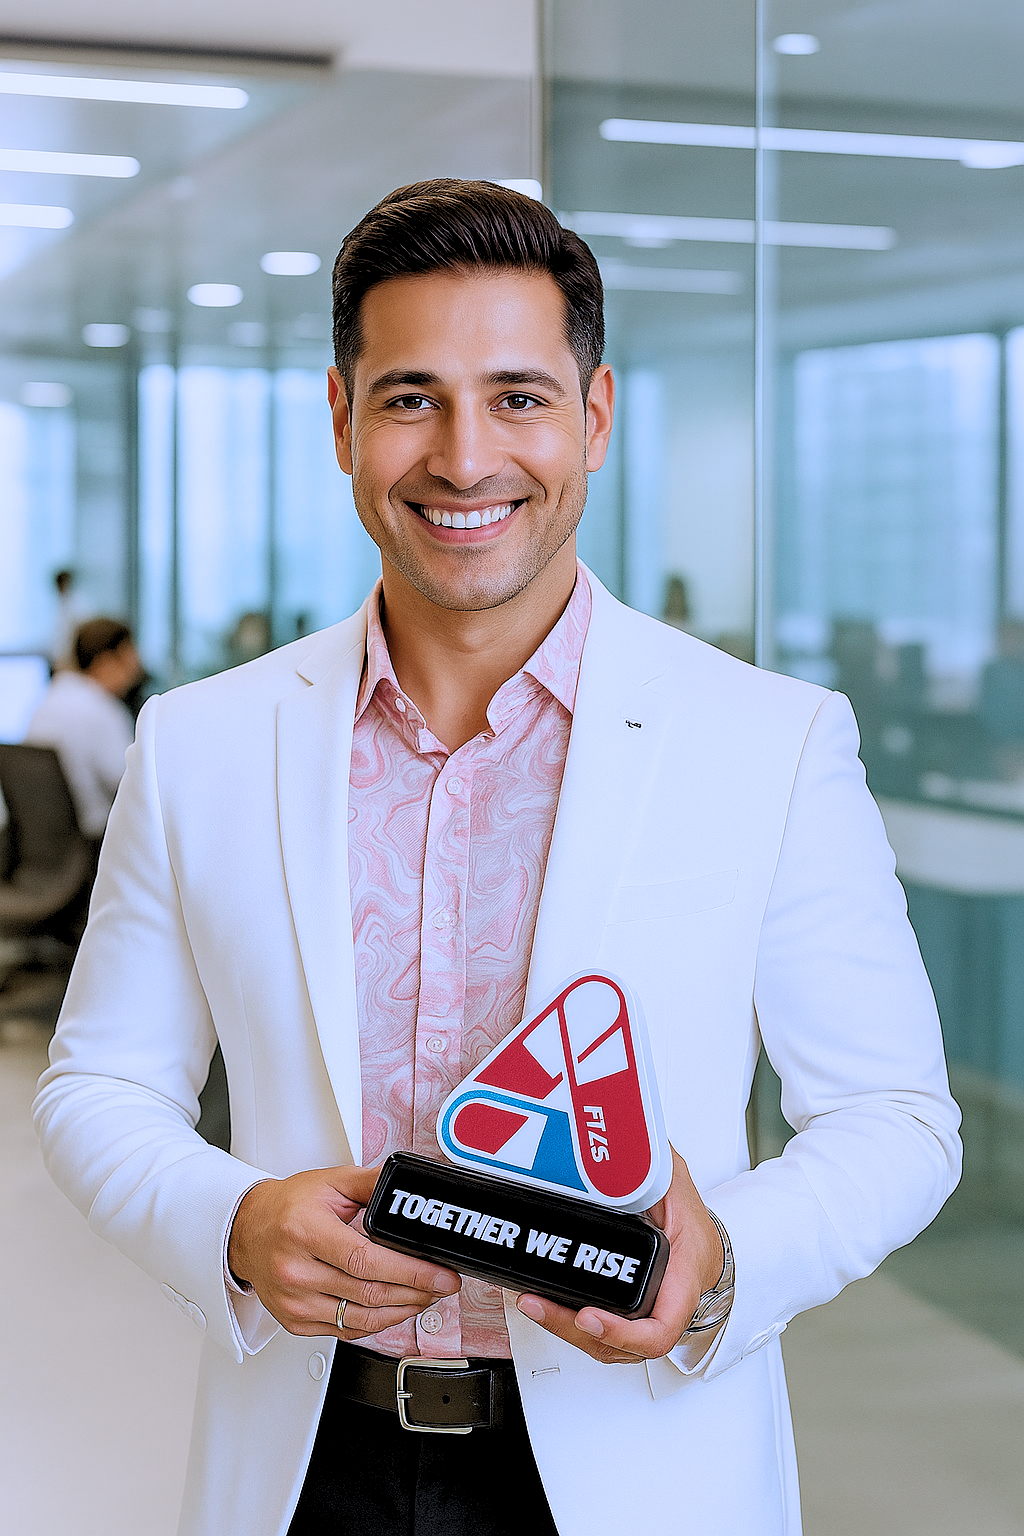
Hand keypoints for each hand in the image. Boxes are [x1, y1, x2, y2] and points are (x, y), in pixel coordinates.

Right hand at [227, 1165, 460, 1338]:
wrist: (246, 1231)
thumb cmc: (287, 1206)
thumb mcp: (330, 1182)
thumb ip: (372, 1183)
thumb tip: (408, 1187)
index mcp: (305, 1232)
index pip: (366, 1260)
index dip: (410, 1272)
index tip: (441, 1275)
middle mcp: (296, 1271)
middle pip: (369, 1293)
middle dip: (417, 1292)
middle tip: (442, 1284)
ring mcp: (294, 1302)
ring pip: (361, 1320)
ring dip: (402, 1311)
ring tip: (425, 1296)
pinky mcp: (295, 1322)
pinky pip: (345, 1331)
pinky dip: (376, 1323)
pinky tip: (394, 1308)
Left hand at [515, 1147, 722, 1363]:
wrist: (702, 1244)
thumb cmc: (692, 1219)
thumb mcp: (674, 1181)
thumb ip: (648, 1166)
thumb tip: (614, 1149)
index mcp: (681, 1280)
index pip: (658, 1329)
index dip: (622, 1333)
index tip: (588, 1316)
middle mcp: (661, 1308)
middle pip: (617, 1342)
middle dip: (572, 1329)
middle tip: (539, 1303)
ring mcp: (642, 1319)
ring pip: (602, 1343)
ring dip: (564, 1330)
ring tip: (532, 1303)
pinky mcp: (624, 1318)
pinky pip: (596, 1335)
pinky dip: (568, 1325)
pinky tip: (543, 1304)